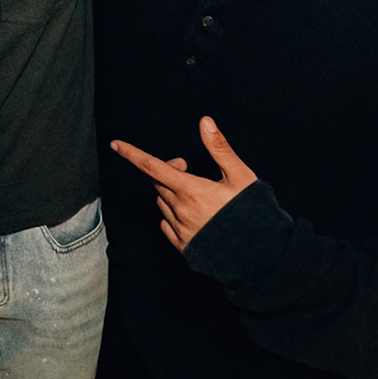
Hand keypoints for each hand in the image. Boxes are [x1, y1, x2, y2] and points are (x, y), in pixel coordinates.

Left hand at [111, 117, 256, 252]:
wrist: (261, 256)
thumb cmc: (254, 214)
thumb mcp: (241, 176)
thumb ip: (219, 148)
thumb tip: (205, 122)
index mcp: (191, 191)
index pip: (152, 167)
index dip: (132, 154)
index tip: (116, 144)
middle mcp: (180, 210)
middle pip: (158, 183)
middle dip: (166, 171)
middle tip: (186, 167)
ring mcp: (180, 230)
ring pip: (162, 202)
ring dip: (169, 192)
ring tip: (195, 194)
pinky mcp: (183, 246)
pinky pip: (166, 224)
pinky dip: (171, 214)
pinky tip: (191, 213)